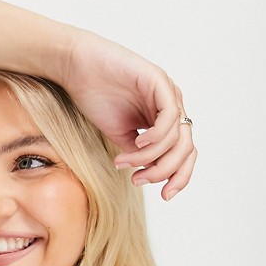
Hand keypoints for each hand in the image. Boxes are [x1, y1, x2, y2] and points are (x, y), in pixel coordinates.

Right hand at [59, 27, 196, 199]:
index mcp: (164, 120)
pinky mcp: (159, 81)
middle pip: (187, 149)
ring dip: (151, 157)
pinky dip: (156, 136)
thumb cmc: (95, 97)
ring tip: (126, 160)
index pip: (184, 153)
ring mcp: (168, 93)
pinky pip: (169, 117)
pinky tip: (138, 142)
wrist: (78, 68)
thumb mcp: (119, 135)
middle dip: (167, 171)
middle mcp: (171, 107)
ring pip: (178, 137)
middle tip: (140, 181)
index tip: (164, 196)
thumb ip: (138, 153)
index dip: (179, 177)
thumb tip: (150, 174)